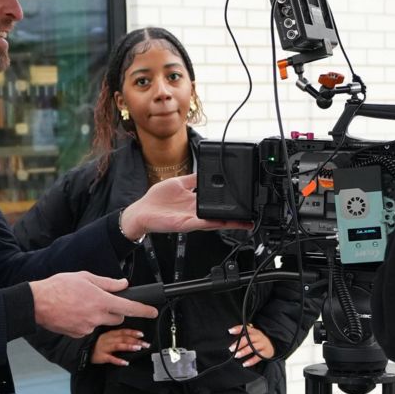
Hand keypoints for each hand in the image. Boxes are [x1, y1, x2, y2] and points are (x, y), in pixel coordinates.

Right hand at [30, 272, 158, 337]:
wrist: (38, 303)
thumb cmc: (59, 287)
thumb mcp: (85, 277)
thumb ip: (107, 282)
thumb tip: (123, 284)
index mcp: (101, 301)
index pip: (129, 307)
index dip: (144, 310)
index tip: (152, 311)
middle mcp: (97, 316)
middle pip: (117, 318)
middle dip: (115, 310)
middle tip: (101, 300)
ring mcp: (88, 328)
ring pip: (102, 323)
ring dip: (98, 316)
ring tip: (81, 304)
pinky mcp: (80, 335)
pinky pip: (89, 328)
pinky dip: (86, 321)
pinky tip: (74, 313)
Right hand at [91, 328, 149, 365]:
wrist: (84, 351)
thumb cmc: (97, 345)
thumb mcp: (107, 338)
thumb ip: (118, 337)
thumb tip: (132, 339)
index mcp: (110, 334)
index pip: (123, 332)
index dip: (133, 332)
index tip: (142, 334)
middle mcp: (108, 339)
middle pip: (123, 338)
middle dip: (135, 341)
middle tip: (145, 344)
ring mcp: (104, 347)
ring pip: (118, 346)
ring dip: (128, 346)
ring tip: (137, 348)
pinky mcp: (101, 356)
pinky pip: (110, 358)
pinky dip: (118, 360)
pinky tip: (125, 363)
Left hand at [119, 174, 253, 240]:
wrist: (141, 212)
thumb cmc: (157, 199)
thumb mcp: (179, 183)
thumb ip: (193, 179)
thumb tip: (207, 169)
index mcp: (195, 201)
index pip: (217, 201)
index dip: (230, 201)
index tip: (244, 198)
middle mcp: (196, 211)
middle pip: (221, 214)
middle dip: (238, 215)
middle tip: (252, 213)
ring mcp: (192, 218)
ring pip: (215, 221)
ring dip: (230, 222)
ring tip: (245, 220)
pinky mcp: (184, 224)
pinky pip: (201, 223)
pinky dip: (212, 222)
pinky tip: (223, 221)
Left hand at [228, 324, 274, 367]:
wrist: (273, 346)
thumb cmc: (258, 340)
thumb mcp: (253, 334)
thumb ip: (245, 333)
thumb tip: (231, 333)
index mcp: (254, 331)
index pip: (245, 328)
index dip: (237, 329)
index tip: (230, 331)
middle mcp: (258, 337)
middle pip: (248, 339)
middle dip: (239, 344)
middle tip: (231, 348)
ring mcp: (262, 345)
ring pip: (252, 348)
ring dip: (243, 352)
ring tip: (236, 355)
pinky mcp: (265, 353)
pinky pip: (257, 357)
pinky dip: (251, 361)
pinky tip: (244, 364)